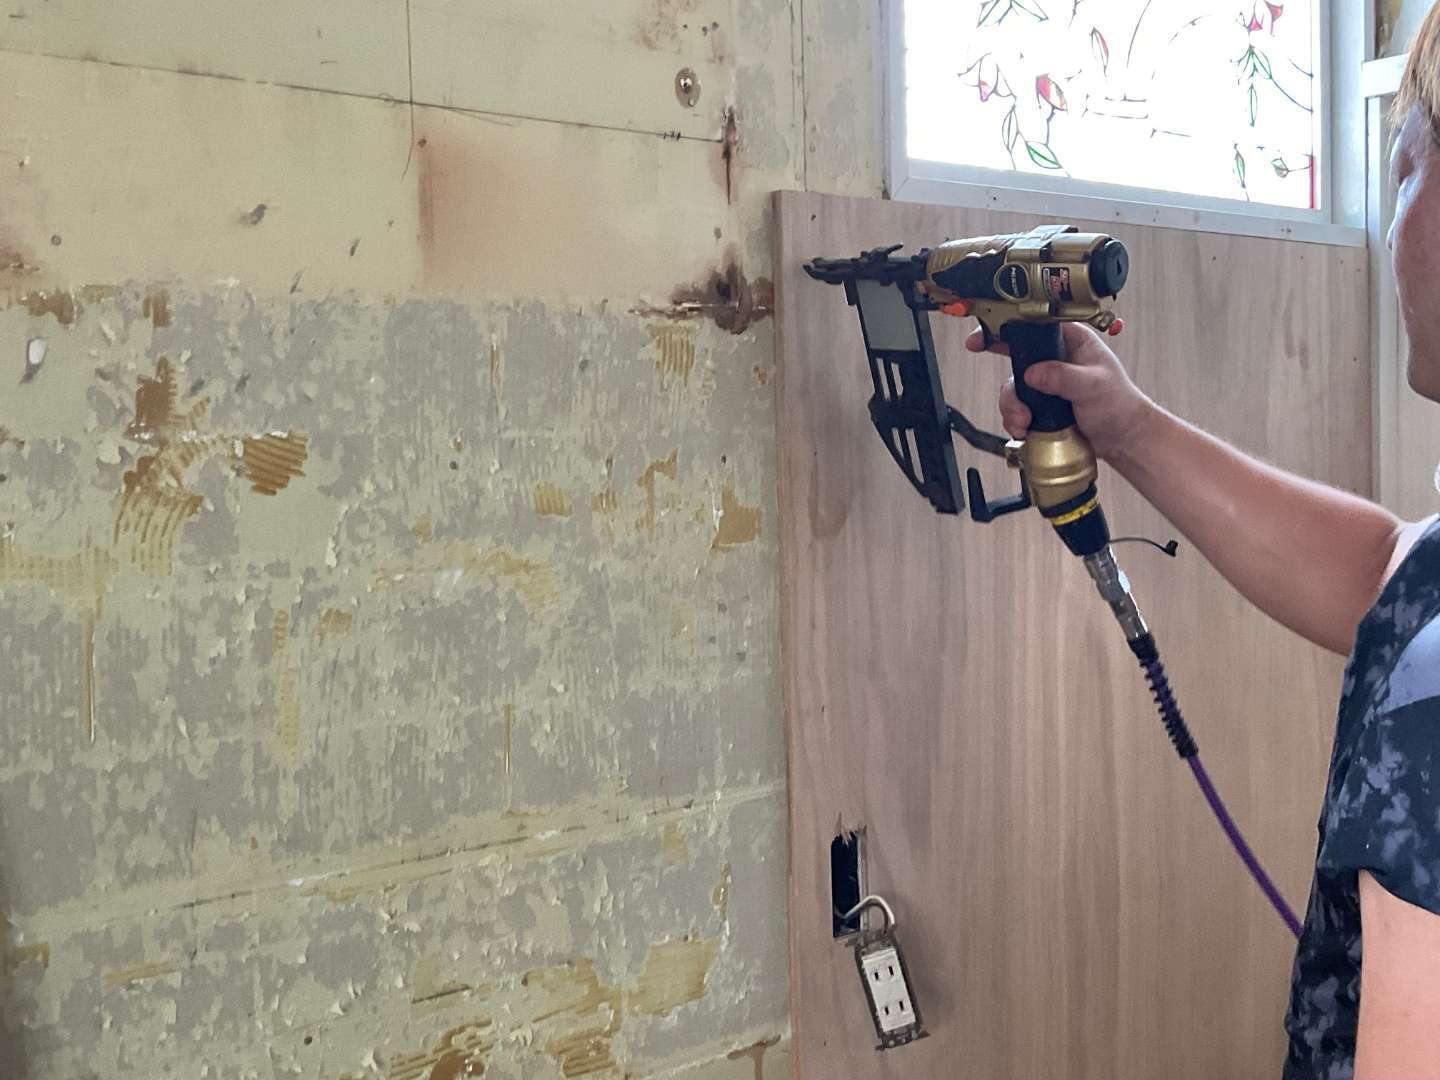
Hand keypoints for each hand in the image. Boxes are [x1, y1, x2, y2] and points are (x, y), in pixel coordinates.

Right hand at [963, 321, 1156, 460]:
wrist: (1122, 437)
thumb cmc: (1119, 404)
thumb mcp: (1094, 384)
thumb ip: (1063, 376)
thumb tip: (1034, 373)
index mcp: (1070, 339)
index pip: (1031, 326)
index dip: (1004, 329)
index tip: (983, 339)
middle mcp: (1054, 357)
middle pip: (1013, 360)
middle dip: (1010, 387)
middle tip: (1011, 400)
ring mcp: (1045, 381)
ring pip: (1012, 388)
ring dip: (1012, 408)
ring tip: (1026, 422)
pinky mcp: (1040, 403)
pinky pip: (1016, 407)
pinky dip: (1015, 420)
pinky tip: (1026, 428)